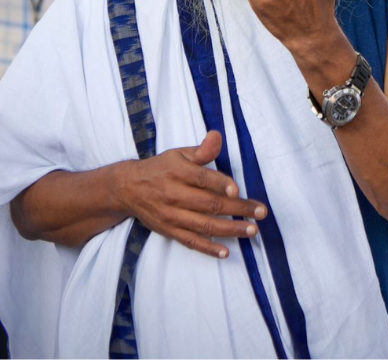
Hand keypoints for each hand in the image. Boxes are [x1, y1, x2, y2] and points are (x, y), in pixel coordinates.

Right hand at [116, 131, 266, 258]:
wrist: (126, 189)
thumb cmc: (160, 169)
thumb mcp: (178, 154)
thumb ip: (202, 150)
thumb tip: (217, 136)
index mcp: (178, 172)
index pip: (202, 179)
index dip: (221, 184)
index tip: (238, 189)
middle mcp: (174, 195)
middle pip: (209, 204)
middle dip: (238, 209)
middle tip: (260, 212)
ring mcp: (171, 216)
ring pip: (204, 225)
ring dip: (230, 229)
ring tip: (252, 230)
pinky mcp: (169, 230)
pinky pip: (190, 241)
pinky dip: (208, 248)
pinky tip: (226, 252)